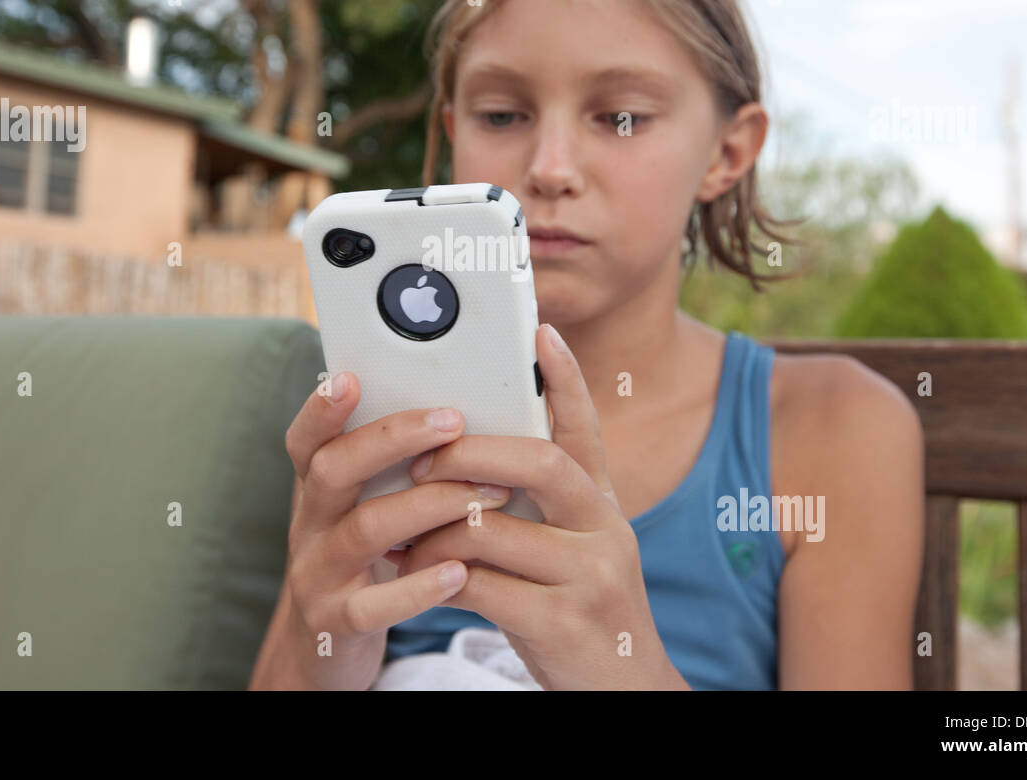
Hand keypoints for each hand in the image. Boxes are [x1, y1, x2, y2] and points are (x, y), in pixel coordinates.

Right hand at [273, 373, 515, 689]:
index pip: (306, 441)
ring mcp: (318, 575)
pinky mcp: (336, 623)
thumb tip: (452, 407)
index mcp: (316, 493)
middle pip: (333, 469)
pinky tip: (458, 571)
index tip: (348, 377)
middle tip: (453, 420)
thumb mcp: (361, 511)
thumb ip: (387, 469)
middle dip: (393, 438)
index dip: (320, 409)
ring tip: (485, 494)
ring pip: (364, 529)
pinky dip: (417, 586)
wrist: (320, 652)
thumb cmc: (364, 564)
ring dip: (429, 505)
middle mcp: (309, 526)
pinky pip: (373, 604)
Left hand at [397, 324, 686, 689]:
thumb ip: (541, 506)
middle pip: (538, 463)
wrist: (625, 693)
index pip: (586, 430)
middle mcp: (605, 530)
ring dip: (433, 531)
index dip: (566, 378)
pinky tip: (416, 581)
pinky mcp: (562, 623)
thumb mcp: (577, 550)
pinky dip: (438, 581)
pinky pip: (481, 586)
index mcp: (602, 505)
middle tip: (422, 458)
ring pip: (492, 528)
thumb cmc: (580, 613)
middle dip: (469, 453)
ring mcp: (589, 576)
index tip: (540, 332)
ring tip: (401, 537)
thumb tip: (472, 463)